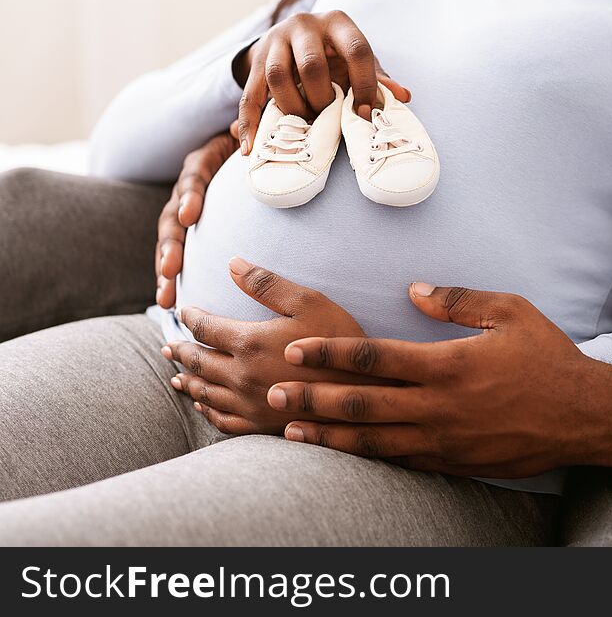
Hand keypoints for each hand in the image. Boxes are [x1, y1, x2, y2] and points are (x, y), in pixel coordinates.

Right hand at [155, 124, 237, 307]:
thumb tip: (241, 126)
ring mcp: (183, 212)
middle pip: (171, 218)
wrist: (243, 152)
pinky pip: (177, 255)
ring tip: (165, 297)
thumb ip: (248, 132)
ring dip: (166, 270)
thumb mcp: (250, 135)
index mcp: (201, 164)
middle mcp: (186, 189)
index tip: (190, 217)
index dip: (190, 196)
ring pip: (169, 242)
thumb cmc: (251, 146)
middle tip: (170, 270)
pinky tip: (170, 303)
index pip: (193, 178)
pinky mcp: (188, 232)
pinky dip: (172, 279)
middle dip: (170, 246)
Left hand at [161, 258, 378, 434]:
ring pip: (205, 393)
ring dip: (187, 381)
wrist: (366, 393)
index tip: (184, 312)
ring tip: (176, 376)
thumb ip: (267, 283)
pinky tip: (204, 406)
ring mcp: (249, 404)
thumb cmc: (341, 342)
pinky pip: (223, 420)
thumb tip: (232, 264)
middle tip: (169, 346)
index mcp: (248, 342)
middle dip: (181, 351)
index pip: (205, 328)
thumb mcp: (309, 302)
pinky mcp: (261, 425)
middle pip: (197, 362)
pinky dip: (207, 411)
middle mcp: (241, 376)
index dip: (191, 318)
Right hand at [235, 10, 410, 154]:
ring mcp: (277, 41)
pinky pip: (250, 95)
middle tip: (327, 119)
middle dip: (321, 100)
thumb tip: (403, 96)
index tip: (363, 114)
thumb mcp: (358, 61)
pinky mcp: (257, 61)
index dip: (364, 85)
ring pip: (278, 76)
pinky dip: (250, 123)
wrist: (294, 38)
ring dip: (292, 108)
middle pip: (311, 64)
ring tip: (303, 127)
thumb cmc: (336, 55)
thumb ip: (378, 78)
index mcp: (339, 23)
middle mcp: (305, 26)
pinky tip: (251, 147)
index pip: (357, 50)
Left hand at [270, 284, 611, 477]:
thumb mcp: (511, 312)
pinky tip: (342, 453)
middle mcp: (440, 406)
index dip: (330, 353)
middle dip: (313, 398)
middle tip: (270, 394)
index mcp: (449, 364)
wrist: (585, 416)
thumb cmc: (548, 357)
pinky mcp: (454, 463)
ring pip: (373, 441)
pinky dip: (366, 458)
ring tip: (289, 431)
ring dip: (328, 436)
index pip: (375, 358)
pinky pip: (401, 461)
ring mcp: (445, 440)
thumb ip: (458, 300)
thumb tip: (413, 289)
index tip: (295, 350)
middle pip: (362, 404)